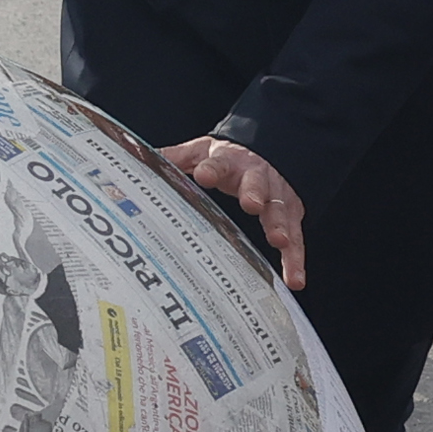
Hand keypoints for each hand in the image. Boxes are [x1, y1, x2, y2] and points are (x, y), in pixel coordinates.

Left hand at [160, 136, 305, 291]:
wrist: (269, 152)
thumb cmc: (228, 159)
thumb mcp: (201, 152)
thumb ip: (175, 158)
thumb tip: (136, 156)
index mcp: (229, 162)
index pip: (219, 164)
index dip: (212, 170)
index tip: (204, 176)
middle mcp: (256, 177)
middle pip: (256, 183)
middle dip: (254, 193)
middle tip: (251, 204)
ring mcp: (276, 197)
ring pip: (280, 211)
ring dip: (280, 225)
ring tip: (279, 240)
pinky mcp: (291, 217)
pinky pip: (296, 240)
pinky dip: (296, 259)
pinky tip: (295, 279)